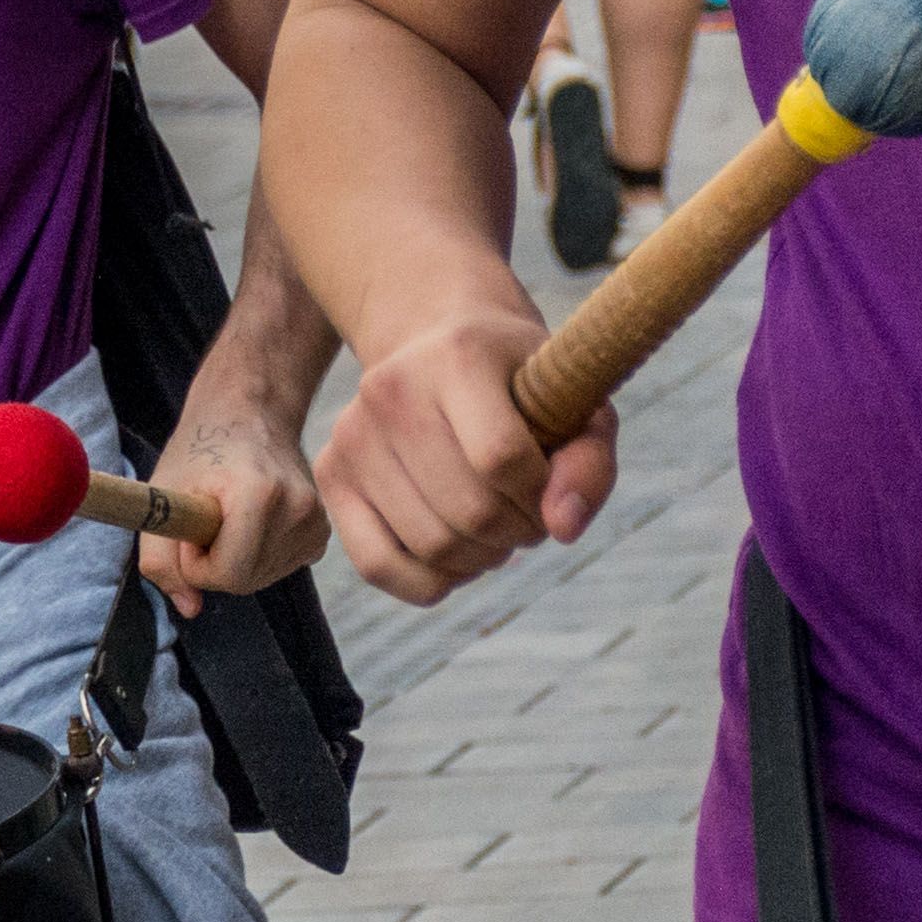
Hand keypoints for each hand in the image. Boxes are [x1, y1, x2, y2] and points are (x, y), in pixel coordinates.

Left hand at [138, 397, 327, 614]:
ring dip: (234, 558)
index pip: (227, 574)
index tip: (190, 527)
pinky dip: (256, 556)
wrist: (250, 412)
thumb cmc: (200, 449)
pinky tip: (251, 523)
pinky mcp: (321, 532)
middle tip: (206, 520)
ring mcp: (316, 522)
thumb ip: (161, 560)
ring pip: (261, 578)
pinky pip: (278, 568)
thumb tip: (189, 608)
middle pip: (244, 580)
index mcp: (260, 495)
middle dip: (214, 562)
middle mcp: (299, 509)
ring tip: (229, 515)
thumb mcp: (163, 497)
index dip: (195, 562)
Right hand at [316, 307, 613, 607]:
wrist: (438, 339)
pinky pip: (377, 564)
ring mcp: (353, 434)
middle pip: (470, 511)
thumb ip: (588, 464)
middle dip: (519, 531)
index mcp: (457, 356)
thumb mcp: (575, 404)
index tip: (552, 486)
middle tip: (527, 513)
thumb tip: (562, 530)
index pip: (502, 459)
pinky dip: (429, 582)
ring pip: (431, 547)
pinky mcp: (332, 472)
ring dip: (483, 558)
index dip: (541, 494)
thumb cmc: (520, 383)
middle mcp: (391, 390)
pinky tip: (457, 557)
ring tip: (496, 528)